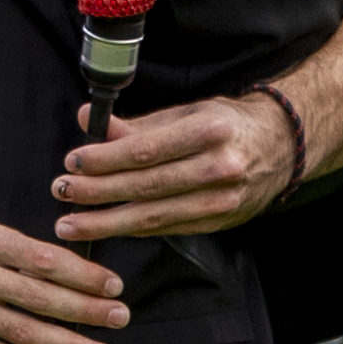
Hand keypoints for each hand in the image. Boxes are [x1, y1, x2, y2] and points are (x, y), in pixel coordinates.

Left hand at [54, 86, 309, 244]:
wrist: (280, 146)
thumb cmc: (225, 124)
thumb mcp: (186, 112)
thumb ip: (137, 124)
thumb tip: (88, 121)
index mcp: (210, 131)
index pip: (146, 150)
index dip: (105, 160)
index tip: (73, 162)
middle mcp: (220, 167)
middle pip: (146, 186)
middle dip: (97, 193)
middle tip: (61, 192)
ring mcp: (222, 200)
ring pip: (153, 217)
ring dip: (106, 222)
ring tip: (71, 224)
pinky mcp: (218, 222)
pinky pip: (166, 229)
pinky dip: (132, 231)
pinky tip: (106, 228)